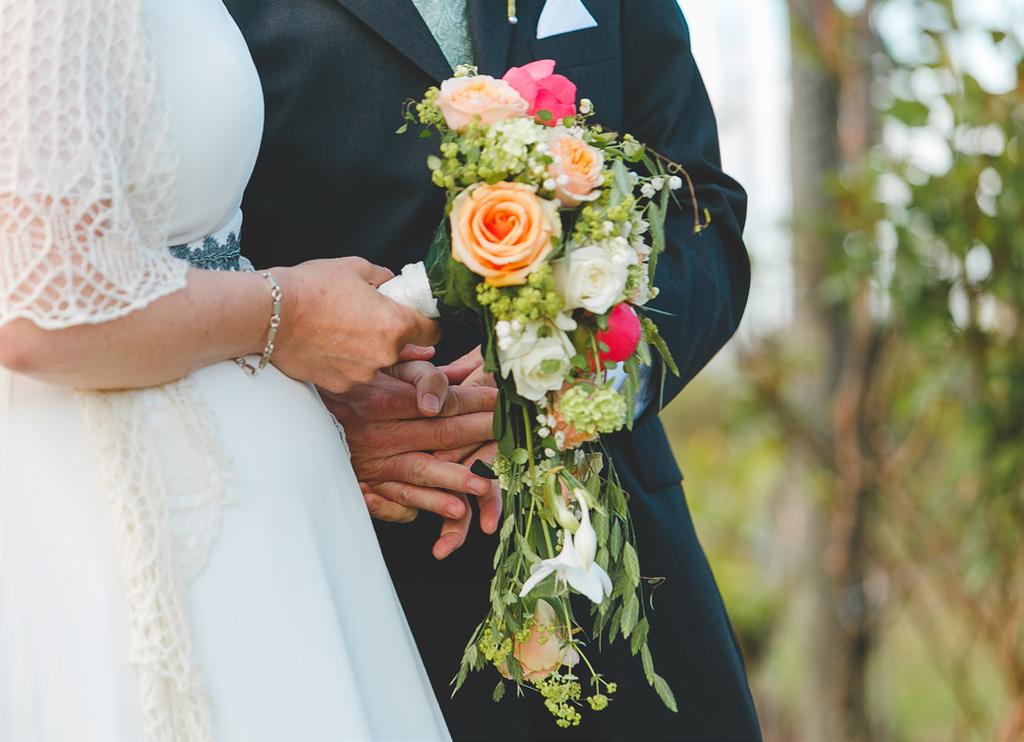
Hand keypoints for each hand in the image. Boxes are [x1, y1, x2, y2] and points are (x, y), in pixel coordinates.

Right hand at [273, 257, 439, 392]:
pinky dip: (344, 361)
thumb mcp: (356, 268)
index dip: (426, 322)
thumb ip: (384, 278)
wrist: (271, 313)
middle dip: (388, 333)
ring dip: (365, 349)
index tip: (416, 317)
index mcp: (396, 324)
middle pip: (400, 347)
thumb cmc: (312, 287)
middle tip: (363, 316)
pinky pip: (352, 372)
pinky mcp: (340, 384)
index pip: (432, 331)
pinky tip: (326, 344)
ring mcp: (362, 373)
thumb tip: (393, 283)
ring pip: (375, 361)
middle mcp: (384, 354)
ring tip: (338, 328)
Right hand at [320, 355, 501, 558]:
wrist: (292, 418)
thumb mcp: (374, 369)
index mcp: (384, 399)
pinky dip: (428, 504)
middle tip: (509, 431)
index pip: (440, 400)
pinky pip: (401, 497)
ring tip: (485, 483)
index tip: (501, 398)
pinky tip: (455, 510)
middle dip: (477, 432)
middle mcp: (380, 432)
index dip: (474, 400)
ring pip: (422, 470)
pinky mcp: (368, 482)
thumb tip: (451, 365)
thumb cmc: (339, 387)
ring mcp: (374, 461)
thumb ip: (414, 368)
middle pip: (439, 433)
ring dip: (455, 478)